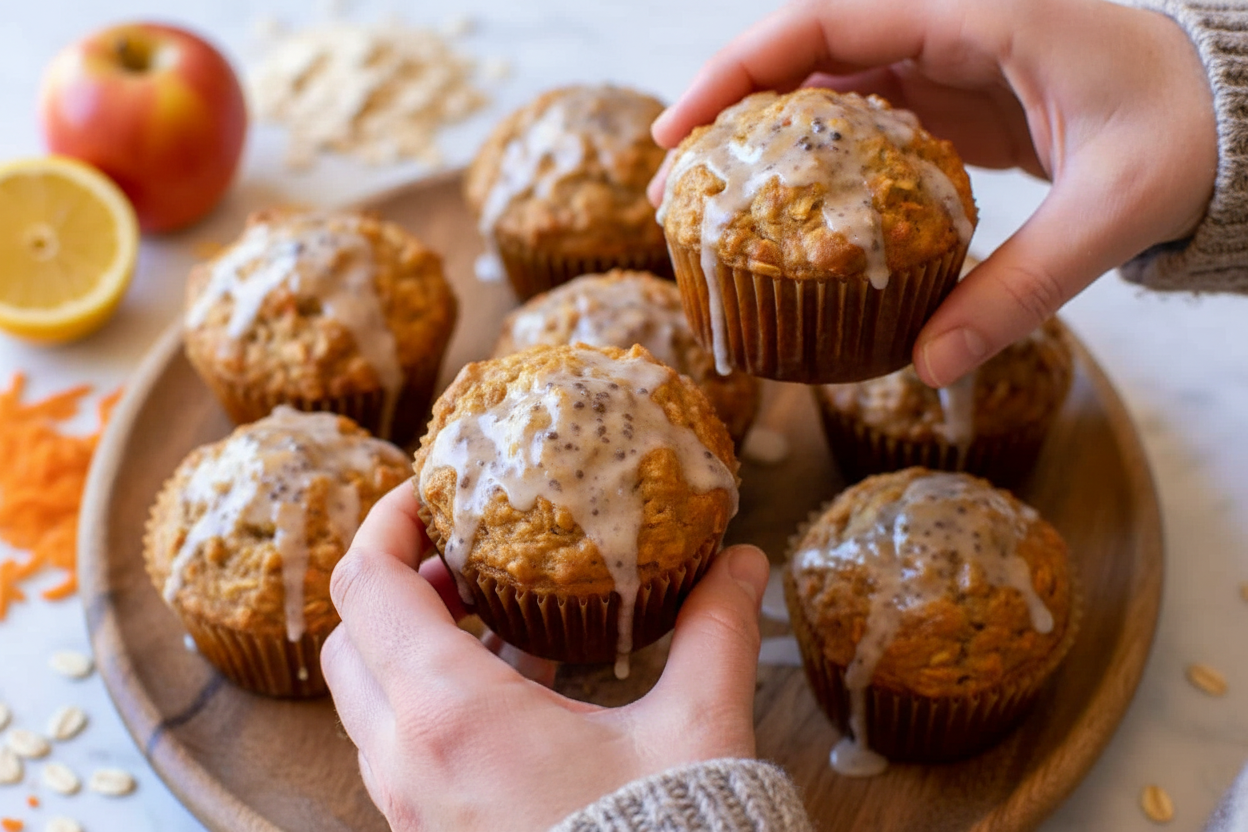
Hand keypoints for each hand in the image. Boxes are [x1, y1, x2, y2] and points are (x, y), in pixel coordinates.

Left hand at [321, 483, 770, 831]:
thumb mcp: (698, 725)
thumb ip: (717, 630)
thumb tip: (743, 563)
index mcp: (453, 715)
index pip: (368, 584)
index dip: (387, 521)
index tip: (431, 491)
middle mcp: (409, 761)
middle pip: (351, 636)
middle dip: (396, 579)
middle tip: (461, 549)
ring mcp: (411, 805)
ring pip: (367, 695)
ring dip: (412, 639)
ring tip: (491, 609)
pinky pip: (400, 744)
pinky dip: (431, 695)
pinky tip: (517, 684)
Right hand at [649, 0, 1217, 386]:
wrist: (1238, 115)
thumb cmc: (1190, 132)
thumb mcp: (1113, 209)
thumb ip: (1023, 286)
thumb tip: (932, 368)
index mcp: (976, 15)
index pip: (824, 20)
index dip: (736, 69)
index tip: (676, 131)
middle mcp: (947, 28)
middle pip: (804, 56)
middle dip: (727, 117)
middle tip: (670, 191)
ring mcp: (949, 66)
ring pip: (826, 90)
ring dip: (763, 143)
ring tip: (709, 211)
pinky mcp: (957, 105)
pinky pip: (864, 125)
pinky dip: (815, 166)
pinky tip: (787, 217)